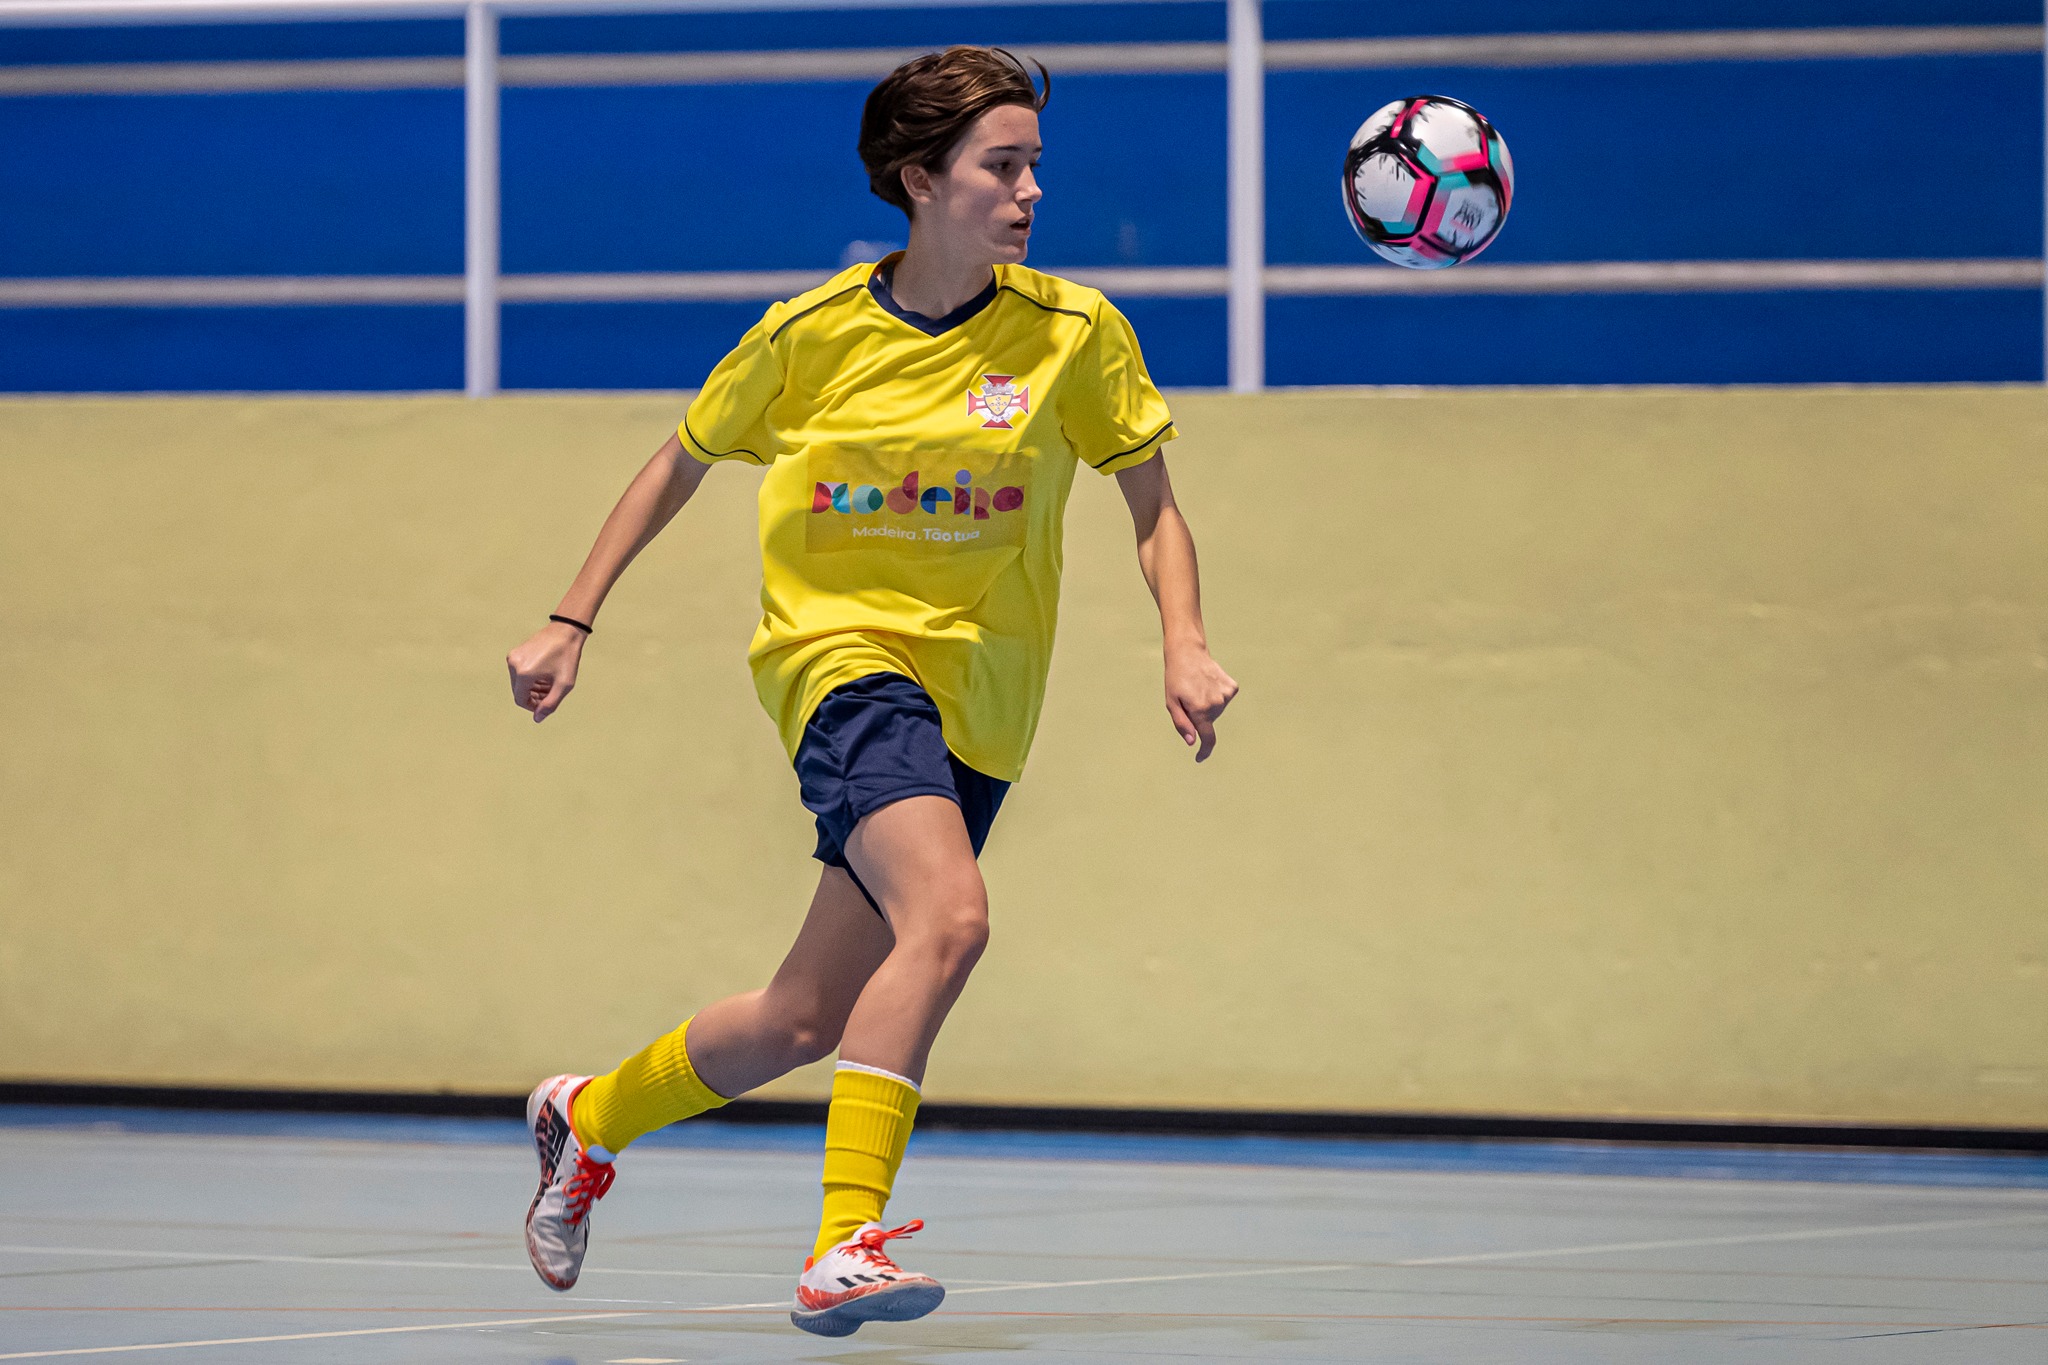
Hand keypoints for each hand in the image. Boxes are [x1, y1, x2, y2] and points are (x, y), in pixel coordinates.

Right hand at [506, 622, 586, 721]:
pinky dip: (530, 678)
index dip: (532, 707)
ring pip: (519, 682)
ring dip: (533, 687)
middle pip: (519, 691)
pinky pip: (520, 672)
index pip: (520, 700)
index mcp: (523, 674)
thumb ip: (550, 704)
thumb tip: (537, 719)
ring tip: (550, 684)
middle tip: (551, 693)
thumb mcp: (564, 684)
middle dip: (534, 696)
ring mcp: (513, 657)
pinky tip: (545, 674)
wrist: (566, 630)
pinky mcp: (516, 652)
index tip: (546, 704)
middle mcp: (514, 665)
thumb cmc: (567, 657)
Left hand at [1164, 643, 1237, 761]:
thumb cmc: (1176, 679)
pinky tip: (1209, 682)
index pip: (1208, 738)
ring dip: (1208, 704)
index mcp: (1200, 710)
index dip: (1204, 751)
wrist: (1188, 653)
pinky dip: (1217, 695)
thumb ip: (1182, 724)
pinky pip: (1224, 699)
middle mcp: (1216, 704)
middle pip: (1210, 721)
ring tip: (1198, 688)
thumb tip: (1192, 742)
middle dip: (1200, 716)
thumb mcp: (1171, 702)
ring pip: (1217, 710)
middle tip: (1189, 698)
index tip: (1199, 758)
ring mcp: (1226, 695)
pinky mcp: (1232, 687)